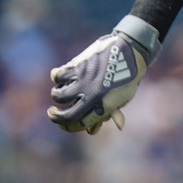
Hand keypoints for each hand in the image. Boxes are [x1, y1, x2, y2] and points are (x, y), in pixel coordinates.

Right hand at [47, 16, 158, 134]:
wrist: (130, 50)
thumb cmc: (128, 76)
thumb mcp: (122, 98)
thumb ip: (106, 113)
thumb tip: (91, 131)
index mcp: (104, 107)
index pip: (79, 124)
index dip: (68, 127)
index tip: (62, 124)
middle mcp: (91, 96)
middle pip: (65, 115)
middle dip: (55, 117)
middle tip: (52, 113)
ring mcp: (82, 81)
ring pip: (59, 95)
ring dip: (57, 95)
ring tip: (58, 94)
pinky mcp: (77, 66)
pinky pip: (57, 76)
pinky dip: (57, 77)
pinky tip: (59, 76)